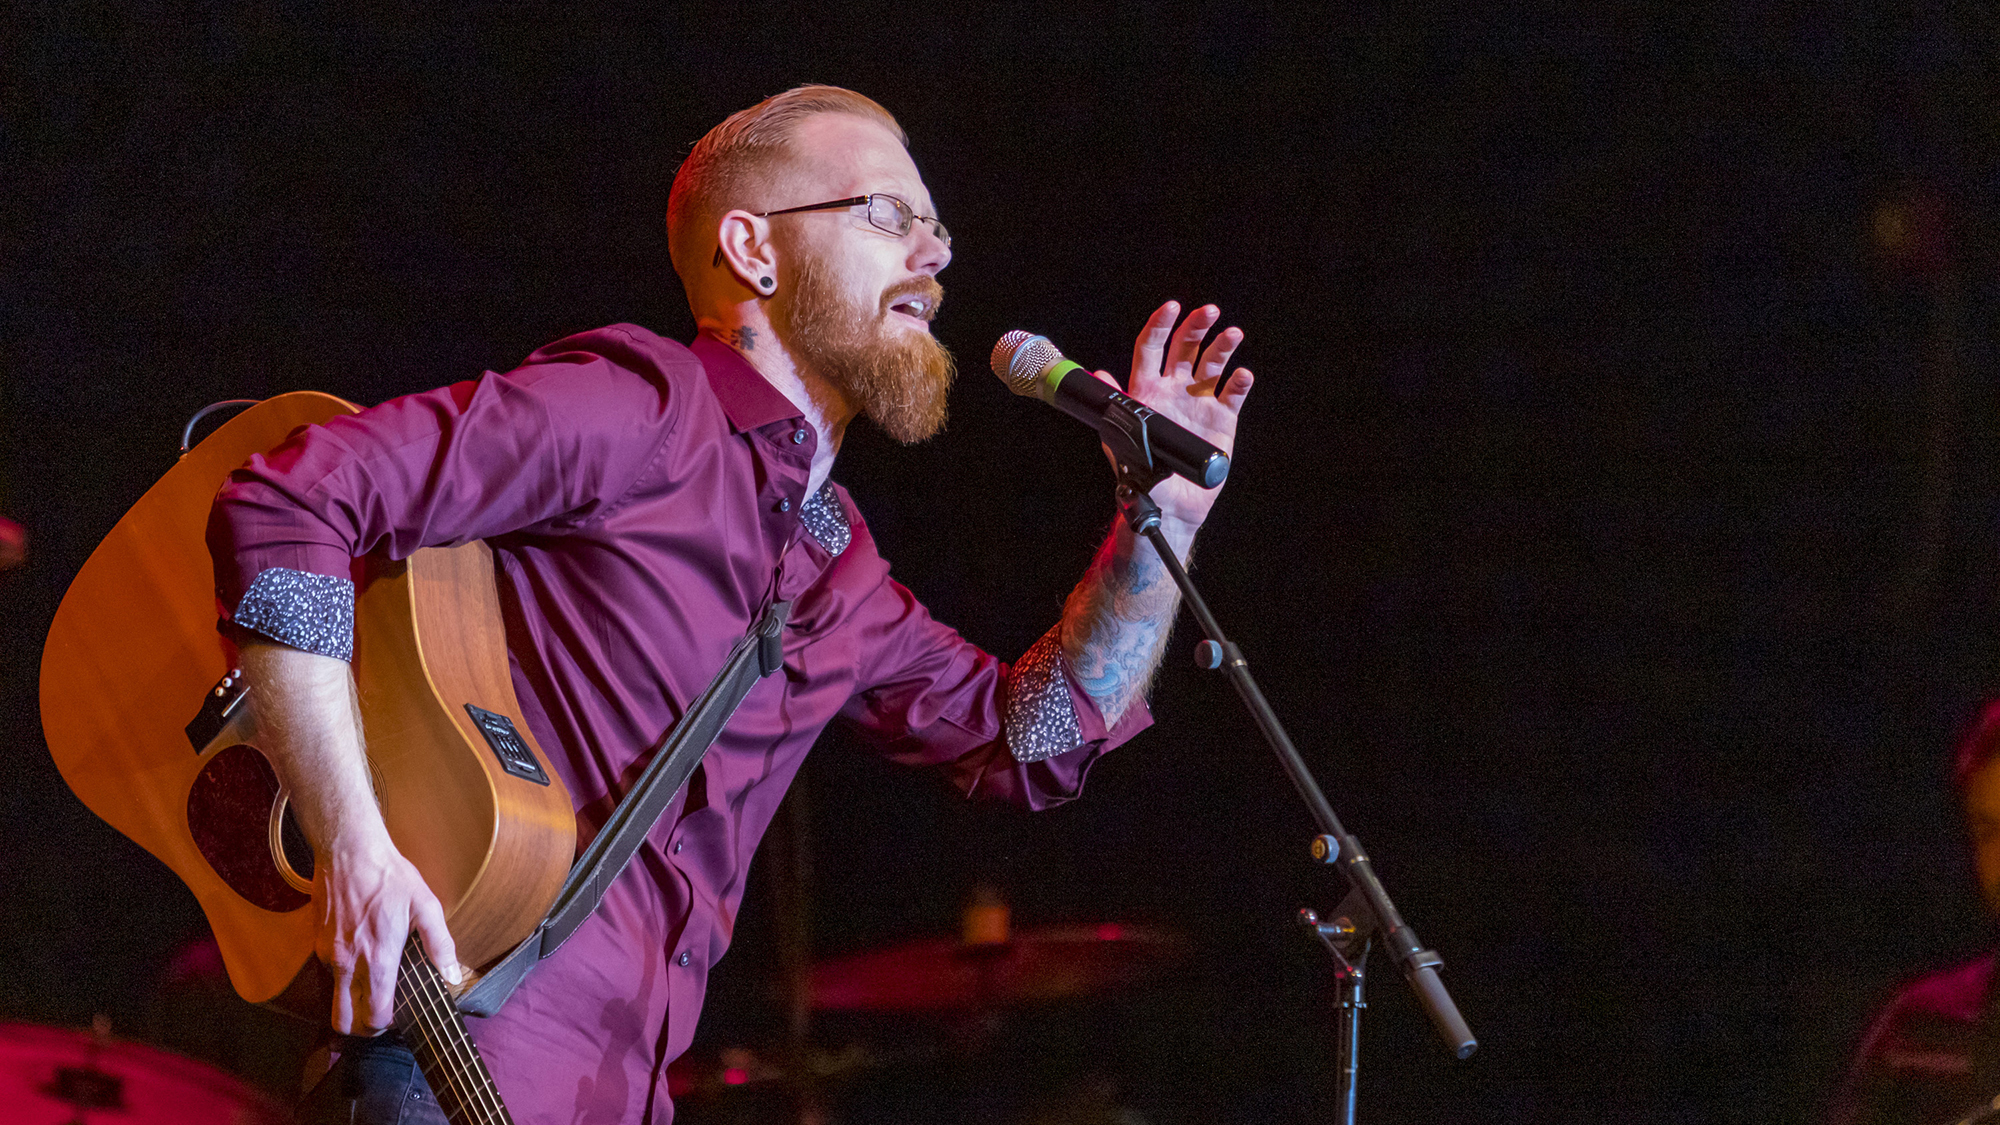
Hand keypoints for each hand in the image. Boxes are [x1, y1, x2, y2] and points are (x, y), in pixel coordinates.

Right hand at [316, 832, 460, 1035]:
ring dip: (351, 1004)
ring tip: (373, 989)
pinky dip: (344, 980)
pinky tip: (362, 961)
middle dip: (362, 1028)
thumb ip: (440, 944)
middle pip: (344, 1022)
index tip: (399, 1016)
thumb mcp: (426, 905)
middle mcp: (349, 964)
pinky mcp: (318, 943)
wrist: (349, 851)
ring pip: (334, 1000)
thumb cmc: (390, 877)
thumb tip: (451, 974)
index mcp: (378, 959)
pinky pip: (330, 976)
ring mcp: (330, 955)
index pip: (374, 1016)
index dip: (387, 1025)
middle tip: (380, 1016)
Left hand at [1095, 301, 1252, 532]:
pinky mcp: (1221, 418)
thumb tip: (1101, 374)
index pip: (1152, 349)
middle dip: (1197, 326)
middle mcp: (1174, 389)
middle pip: (1186, 348)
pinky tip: (1241, 376)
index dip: (1161, 325)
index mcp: (1147, 390)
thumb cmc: (1140, 476)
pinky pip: (1232, 393)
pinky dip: (1239, 381)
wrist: (1169, 505)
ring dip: (1223, 346)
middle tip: (1209, 311)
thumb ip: (1116, 406)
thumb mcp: (1120, 441)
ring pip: (1212, 363)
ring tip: (1232, 334)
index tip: (1171, 307)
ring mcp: (1199, 402)